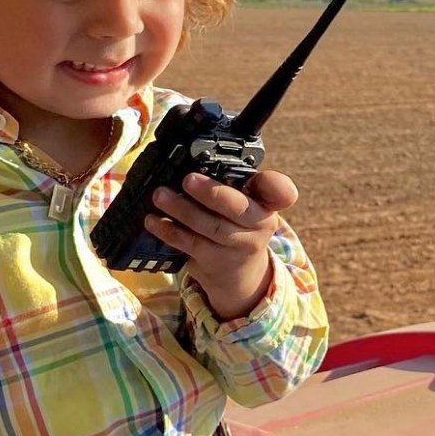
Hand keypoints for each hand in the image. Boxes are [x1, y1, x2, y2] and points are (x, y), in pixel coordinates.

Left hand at [147, 169, 297, 321]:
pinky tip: (153, 220)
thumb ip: (232, 184)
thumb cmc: (238, 226)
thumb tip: (189, 160)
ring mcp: (237, 246)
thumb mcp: (246, 205)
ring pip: (208, 226)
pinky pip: (189, 244)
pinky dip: (168, 230)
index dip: (278, 186)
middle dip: (212, 193)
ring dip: (181, 209)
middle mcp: (258, 225)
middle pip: (237, 208)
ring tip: (160, 195)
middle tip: (188, 179)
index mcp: (267, 203)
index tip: (262, 178)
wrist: (240, 275)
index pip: (281, 192)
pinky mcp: (215, 261)